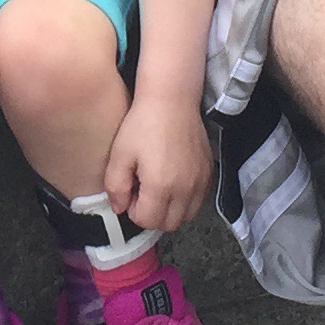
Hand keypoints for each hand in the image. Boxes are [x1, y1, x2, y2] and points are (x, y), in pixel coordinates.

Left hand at [102, 95, 213, 234]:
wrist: (172, 100)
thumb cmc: (142, 125)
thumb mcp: (119, 155)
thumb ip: (116, 187)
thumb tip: (120, 209)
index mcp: (161, 187)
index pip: (147, 222)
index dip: (134, 210)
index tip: (131, 190)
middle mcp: (185, 190)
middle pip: (169, 224)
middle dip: (152, 214)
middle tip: (143, 190)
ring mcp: (200, 182)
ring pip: (186, 216)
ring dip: (170, 210)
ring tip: (158, 186)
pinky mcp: (209, 173)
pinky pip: (198, 200)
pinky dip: (185, 199)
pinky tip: (173, 178)